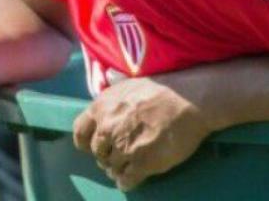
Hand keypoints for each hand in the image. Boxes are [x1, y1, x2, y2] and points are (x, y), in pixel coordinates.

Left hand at [73, 74, 210, 190]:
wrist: (189, 101)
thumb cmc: (161, 89)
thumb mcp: (126, 87)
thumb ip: (111, 104)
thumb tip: (105, 115)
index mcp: (100, 108)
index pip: (80, 132)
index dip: (87, 141)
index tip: (95, 145)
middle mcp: (107, 129)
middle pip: (97, 153)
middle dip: (106, 155)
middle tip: (119, 154)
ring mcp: (123, 148)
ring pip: (111, 168)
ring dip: (118, 169)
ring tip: (129, 166)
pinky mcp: (142, 164)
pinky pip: (126, 180)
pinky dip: (127, 181)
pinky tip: (133, 178)